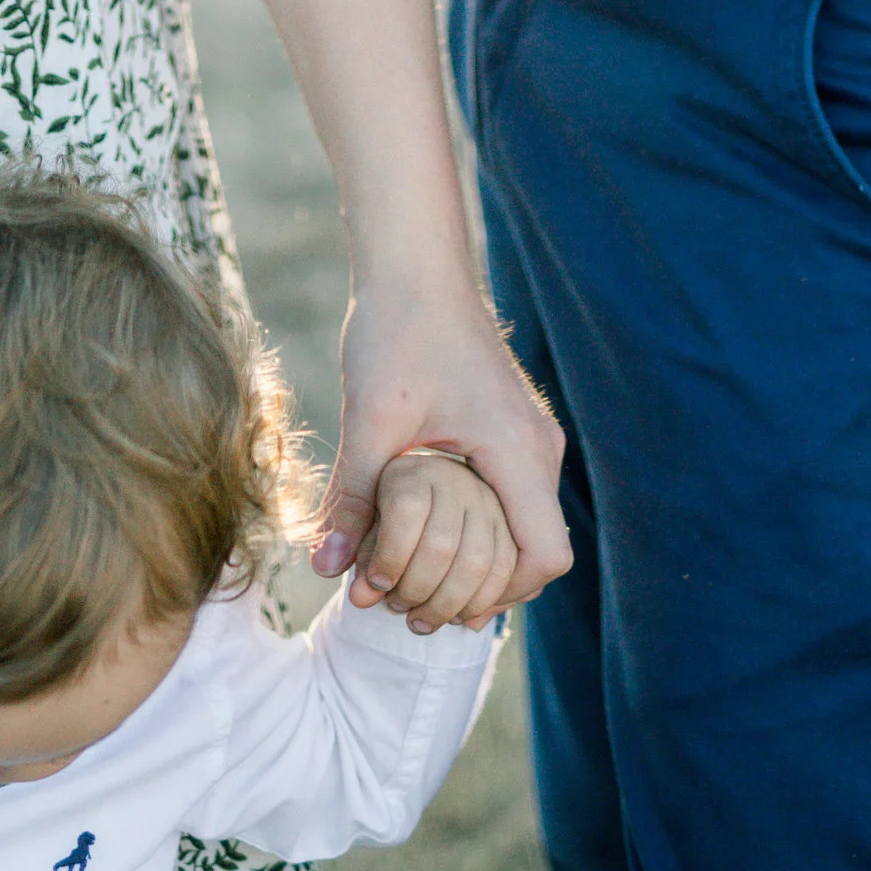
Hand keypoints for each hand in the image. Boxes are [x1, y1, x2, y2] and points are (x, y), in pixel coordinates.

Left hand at [318, 275, 568, 612]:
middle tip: (420, 606)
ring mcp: (529, 434)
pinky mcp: (510, 424)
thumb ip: (354, 499)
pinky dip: (481, 524)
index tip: (444, 607)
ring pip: (526, 522)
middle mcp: (537, 446)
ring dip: (482, 556)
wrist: (414, 264)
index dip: (502, 595)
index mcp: (518, 449)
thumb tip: (325, 568)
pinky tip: (427, 531)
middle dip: (486, 587)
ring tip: (418, 575)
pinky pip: (513, 495)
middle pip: (539, 549)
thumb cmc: (398, 331)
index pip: (545, 555)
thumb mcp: (369, 421)